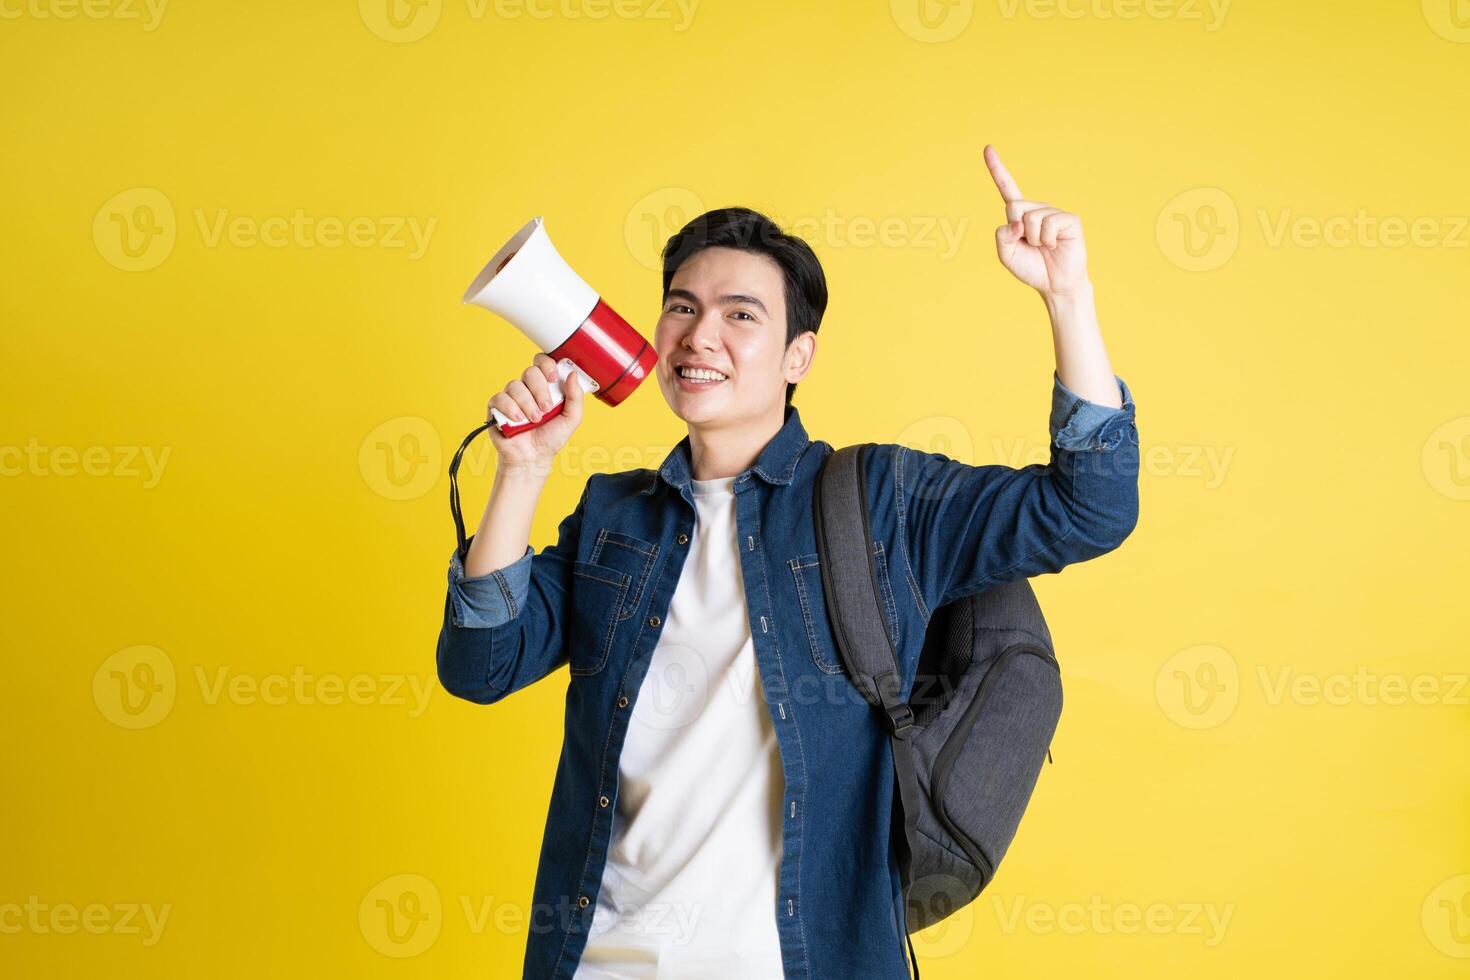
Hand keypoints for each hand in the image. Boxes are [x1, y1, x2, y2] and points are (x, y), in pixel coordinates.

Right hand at [486, 353, 584, 472]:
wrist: (533, 458)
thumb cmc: (551, 438)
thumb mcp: (571, 419)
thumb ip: (576, 397)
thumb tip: (573, 375)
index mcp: (545, 386)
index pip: (542, 362)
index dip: (547, 365)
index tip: (553, 378)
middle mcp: (527, 388)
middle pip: (530, 372)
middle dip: (540, 390)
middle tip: (546, 409)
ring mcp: (511, 396)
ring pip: (516, 385)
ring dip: (528, 404)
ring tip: (534, 420)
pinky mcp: (497, 407)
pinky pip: (500, 397)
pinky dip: (511, 408)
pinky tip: (518, 420)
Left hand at [984, 144, 1090, 298]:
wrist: (1054, 284)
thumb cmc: (1031, 268)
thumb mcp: (1006, 255)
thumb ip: (1002, 237)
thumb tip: (1016, 222)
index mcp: (1020, 214)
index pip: (1007, 188)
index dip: (997, 169)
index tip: (987, 148)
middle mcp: (1037, 208)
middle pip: (1014, 207)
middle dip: (1017, 230)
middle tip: (1030, 244)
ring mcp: (1054, 212)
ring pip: (1030, 218)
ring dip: (1034, 239)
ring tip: (1044, 247)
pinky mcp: (1069, 219)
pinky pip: (1049, 224)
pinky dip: (1047, 240)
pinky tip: (1055, 245)